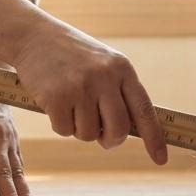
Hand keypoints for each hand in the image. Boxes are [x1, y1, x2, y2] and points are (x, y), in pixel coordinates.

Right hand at [10, 21, 168, 165]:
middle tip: (101, 136)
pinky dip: (59, 124)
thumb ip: (118, 93)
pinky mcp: (56, 97)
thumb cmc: (72, 55)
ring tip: (71, 104)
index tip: (161, 159)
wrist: (34, 36)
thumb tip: (126, 133)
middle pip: (118, 130)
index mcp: (122, 68)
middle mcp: (104, 77)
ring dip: (79, 128)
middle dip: (110, 140)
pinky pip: (64, 131)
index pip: (144, 109)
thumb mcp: (103, 64)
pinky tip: (54, 103)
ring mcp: (80, 87)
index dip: (154, 138)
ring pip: (89, 134)